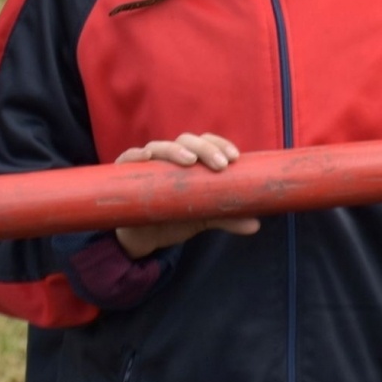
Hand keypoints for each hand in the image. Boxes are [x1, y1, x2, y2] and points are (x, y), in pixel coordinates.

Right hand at [113, 133, 259, 257]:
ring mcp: (147, 165)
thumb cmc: (174, 218)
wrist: (143, 239)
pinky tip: (146, 156)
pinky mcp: (125, 176)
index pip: (207, 143)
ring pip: (161, 147)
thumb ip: (226, 218)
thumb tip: (256, 224)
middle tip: (220, 164)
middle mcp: (169, 158)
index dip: (220, 144)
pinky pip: (127, 159)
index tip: (235, 158)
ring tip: (190, 161)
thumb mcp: (202, 218)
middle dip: (206, 149)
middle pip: (187, 142)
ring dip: (176, 151)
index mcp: (190, 162)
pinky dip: (135, 154)